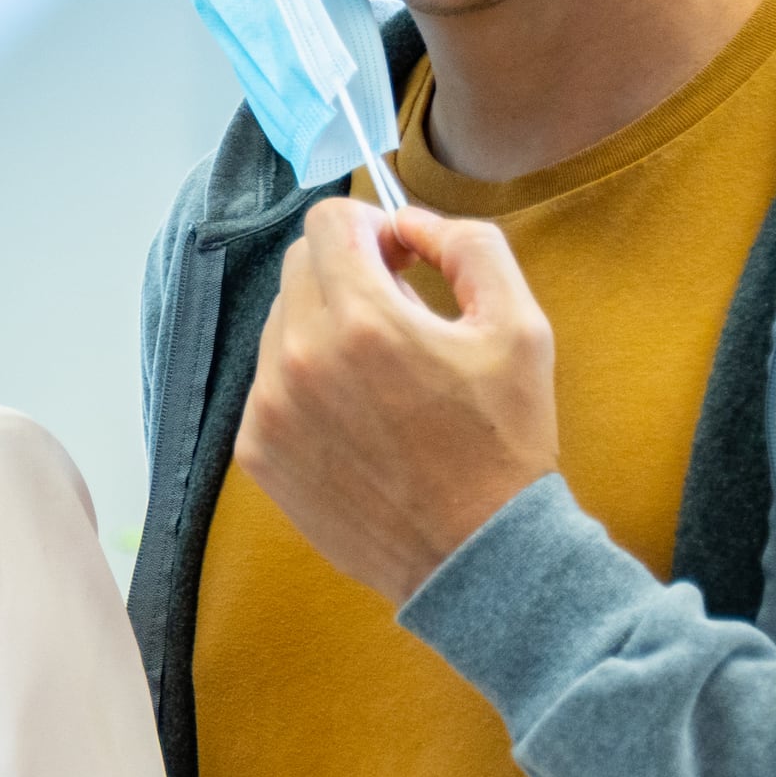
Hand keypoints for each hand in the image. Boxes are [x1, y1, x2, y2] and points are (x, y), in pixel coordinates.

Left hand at [235, 200, 557, 601]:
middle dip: (348, 272)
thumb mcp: (519, 327)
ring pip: (280, 323)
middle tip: (401, 315)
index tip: (402, 259)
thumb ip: (469, 247)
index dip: (371, 227)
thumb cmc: (503, 442)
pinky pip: (269, 382)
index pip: (328, 222)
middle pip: (300, 266)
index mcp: (362, 321)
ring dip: (324, 327)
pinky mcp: (256, 450)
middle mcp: (300, 358)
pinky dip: (306, 380)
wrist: (474, 554)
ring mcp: (269, 408)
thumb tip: (411, 222)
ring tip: (382, 373)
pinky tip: (357, 415)